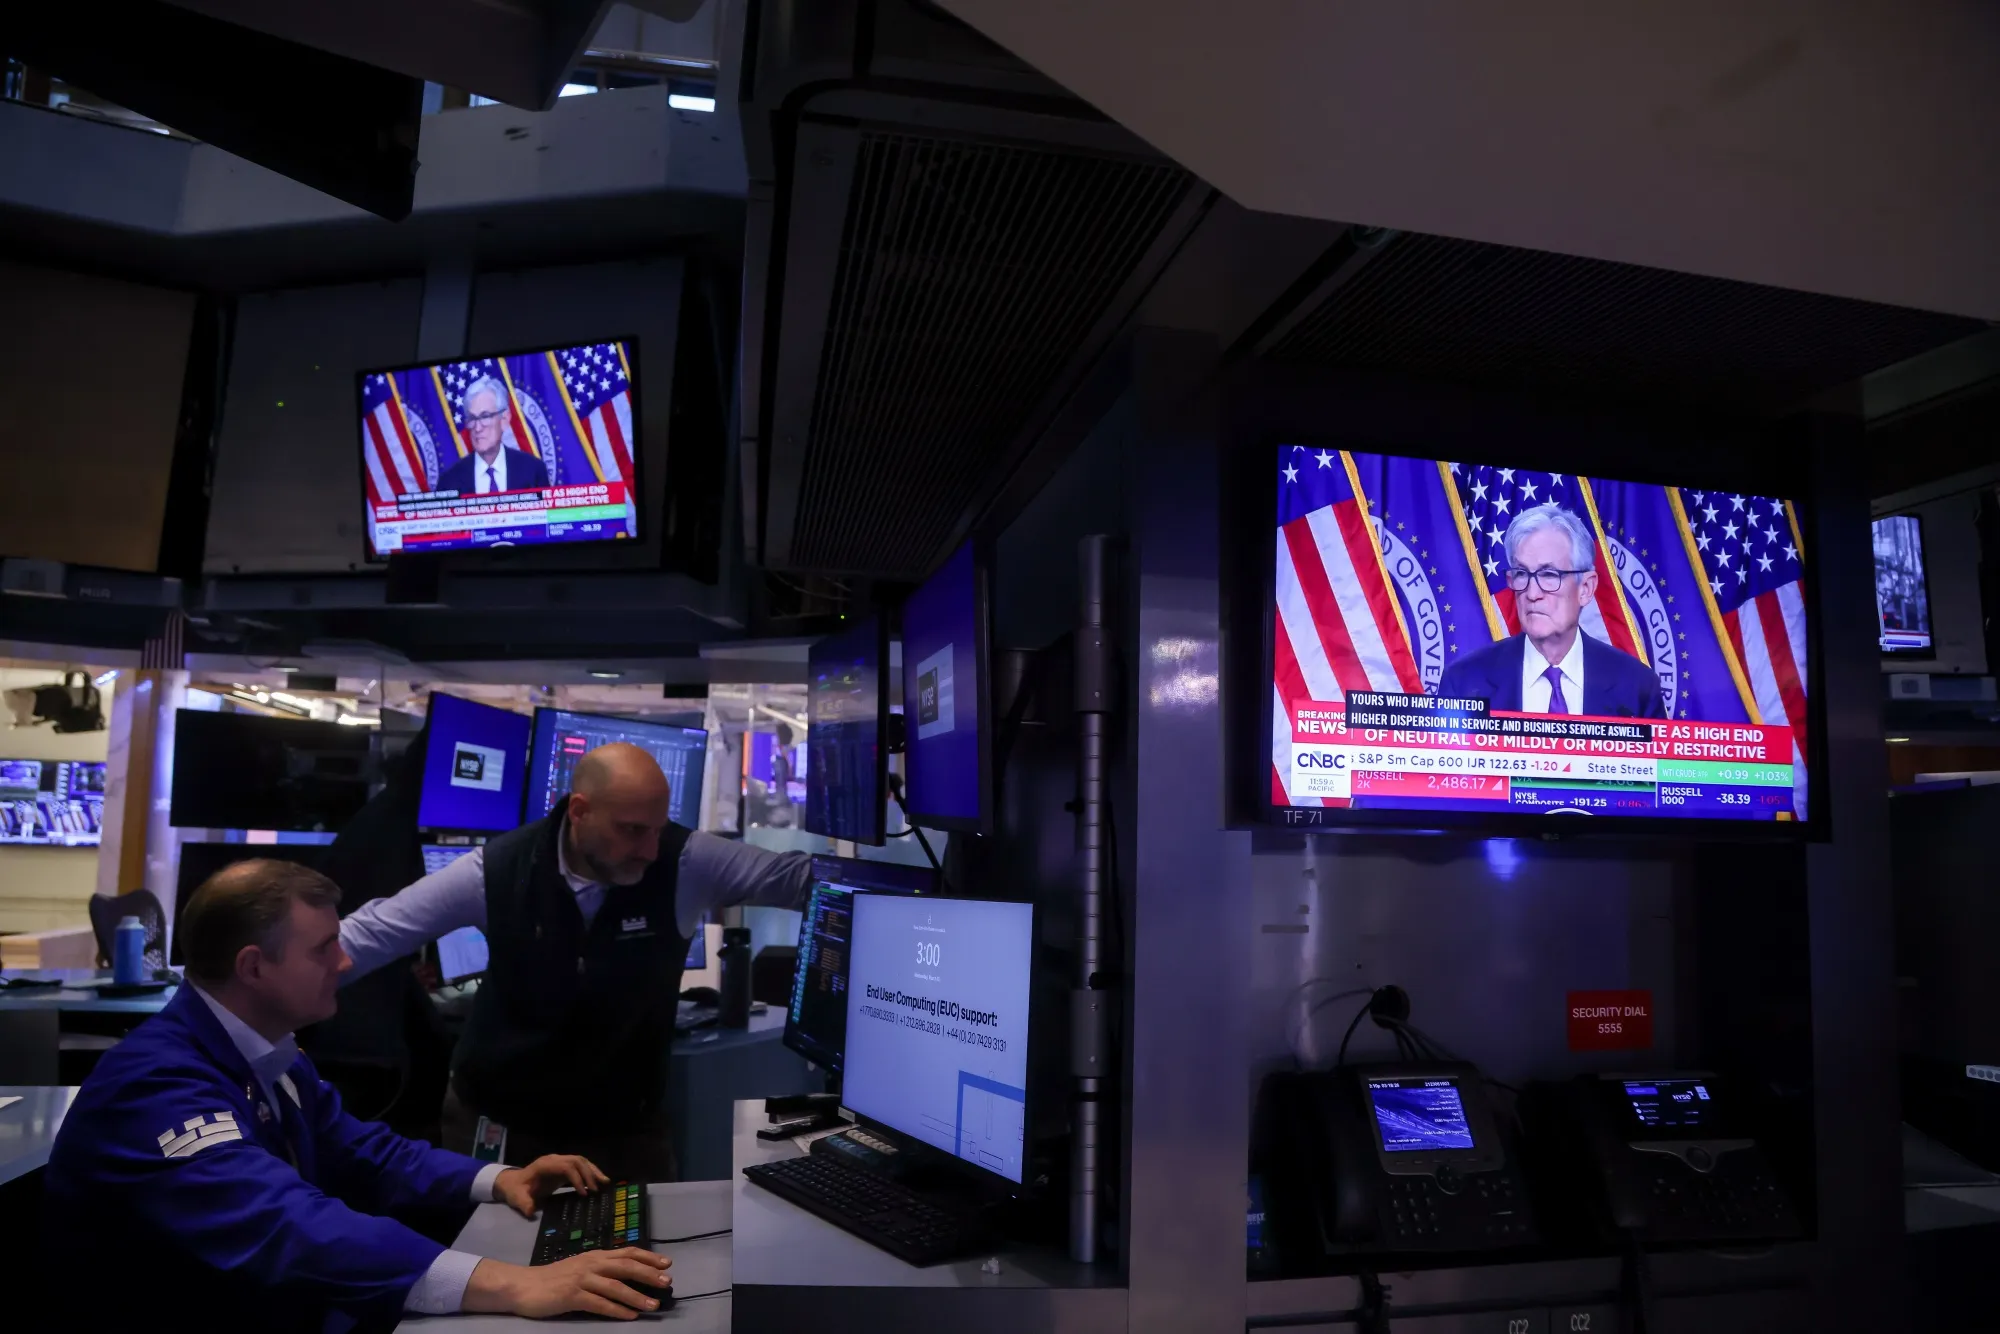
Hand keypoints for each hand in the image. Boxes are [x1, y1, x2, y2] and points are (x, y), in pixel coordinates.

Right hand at [465, 1250, 672, 1319]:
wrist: (525, 1286)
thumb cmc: (555, 1278)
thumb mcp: (582, 1267)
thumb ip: (602, 1268)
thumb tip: (629, 1273)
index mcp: (595, 1255)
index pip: (627, 1253)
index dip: (648, 1257)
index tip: (667, 1263)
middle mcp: (592, 1264)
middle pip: (626, 1266)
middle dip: (649, 1274)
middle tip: (667, 1282)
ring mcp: (582, 1280)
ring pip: (615, 1286)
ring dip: (637, 1296)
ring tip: (653, 1305)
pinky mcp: (572, 1296)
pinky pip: (599, 1304)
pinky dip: (617, 1310)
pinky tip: (630, 1316)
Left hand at [494, 1154, 610, 1217]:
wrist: (512, 1182)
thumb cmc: (515, 1190)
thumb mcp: (517, 1198)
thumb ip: (524, 1204)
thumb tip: (531, 1212)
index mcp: (545, 1165)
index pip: (566, 1167)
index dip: (577, 1178)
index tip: (584, 1194)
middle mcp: (554, 1160)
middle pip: (577, 1161)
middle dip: (589, 1174)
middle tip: (598, 1189)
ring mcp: (559, 1162)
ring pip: (581, 1161)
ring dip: (593, 1171)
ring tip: (605, 1182)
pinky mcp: (563, 1168)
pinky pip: (579, 1166)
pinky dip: (590, 1172)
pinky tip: (597, 1182)